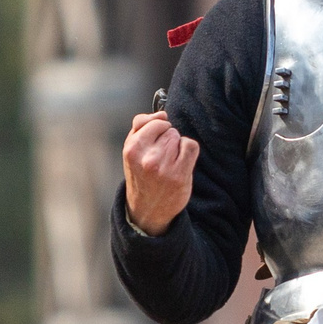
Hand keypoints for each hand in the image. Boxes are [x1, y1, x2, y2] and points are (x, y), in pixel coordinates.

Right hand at [122, 112, 199, 235]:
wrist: (147, 208)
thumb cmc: (141, 174)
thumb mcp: (132, 150)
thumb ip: (140, 126)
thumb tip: (162, 115)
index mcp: (131, 149)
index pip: (153, 121)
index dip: (157, 128)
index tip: (154, 141)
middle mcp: (146, 157)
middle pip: (168, 129)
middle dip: (167, 139)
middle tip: (160, 158)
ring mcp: (163, 167)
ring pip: (178, 137)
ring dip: (176, 147)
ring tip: (168, 163)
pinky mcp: (179, 175)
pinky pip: (190, 145)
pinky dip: (188, 151)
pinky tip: (180, 163)